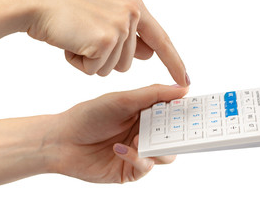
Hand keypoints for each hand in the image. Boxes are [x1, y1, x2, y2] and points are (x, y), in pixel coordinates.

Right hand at [26, 0, 188, 85]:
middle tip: (84, 36)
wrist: (37, 0)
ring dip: (91, 61)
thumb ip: (130, 33)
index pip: (161, 40)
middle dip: (104, 59)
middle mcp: (132, 13)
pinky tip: (70, 43)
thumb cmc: (66, 9)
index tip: (184, 80)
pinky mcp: (105, 40)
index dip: (173, 62)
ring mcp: (120, 26)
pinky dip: (79, 63)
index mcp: (135, 6)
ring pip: (112, 69)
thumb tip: (149, 54)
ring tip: (76, 38)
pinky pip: (95, 71)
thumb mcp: (105, 15)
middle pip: (128, 63)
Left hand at [47, 84, 187, 182]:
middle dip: (178, 133)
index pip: (173, 113)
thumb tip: (183, 88)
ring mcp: (139, 152)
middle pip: (174, 136)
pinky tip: (119, 148)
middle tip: (180, 129)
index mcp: (145, 113)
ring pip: (165, 155)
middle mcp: (145, 133)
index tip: (198, 110)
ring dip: (157, 147)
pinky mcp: (129, 170)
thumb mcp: (123, 99)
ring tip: (139, 139)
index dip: (185, 112)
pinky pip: (145, 167)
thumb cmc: (89, 115)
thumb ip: (153, 94)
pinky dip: (136, 157)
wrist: (61, 141)